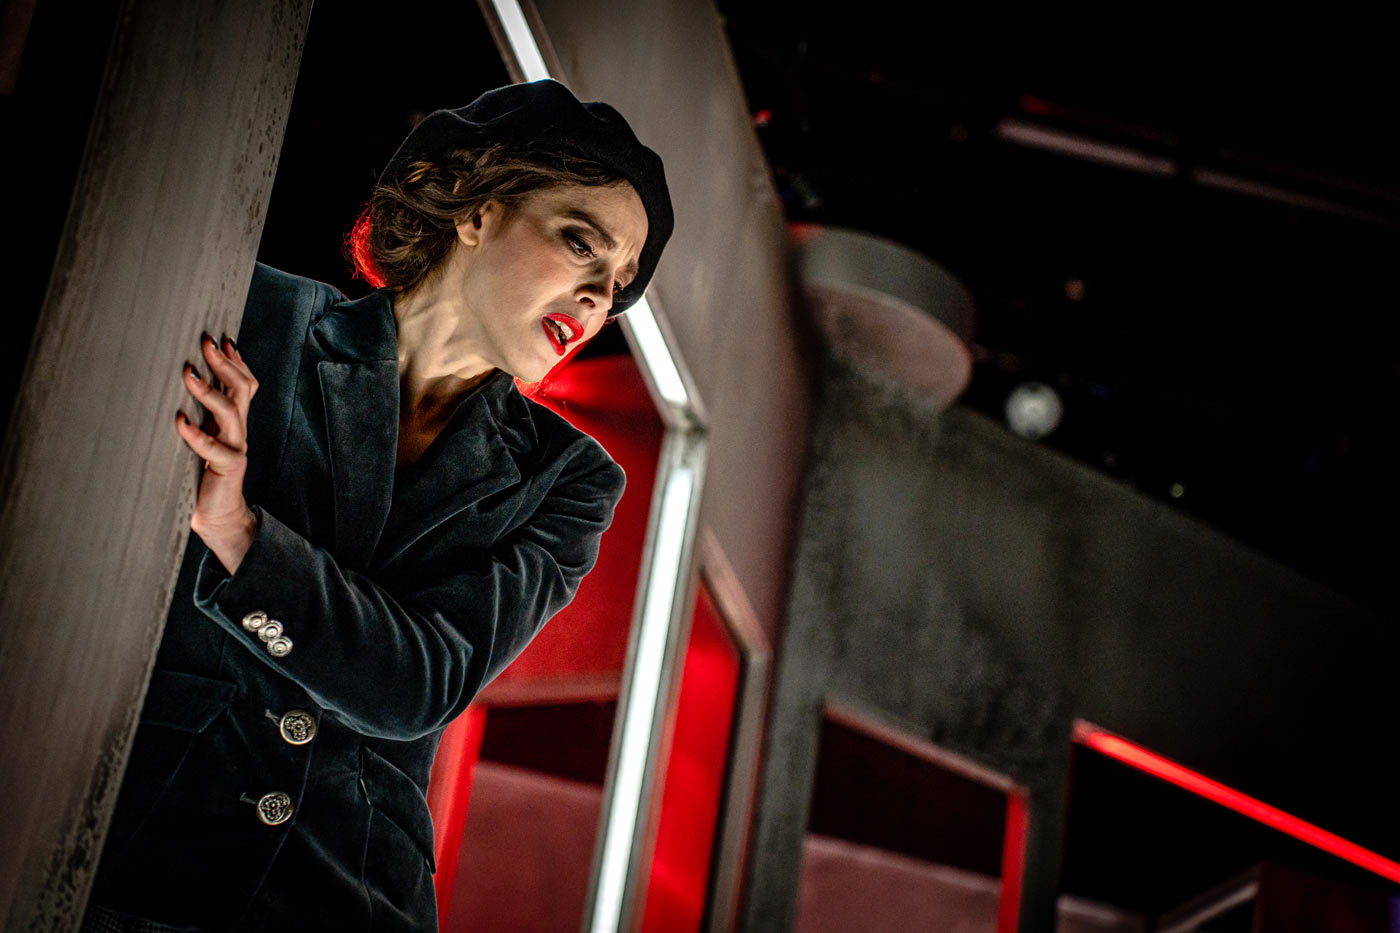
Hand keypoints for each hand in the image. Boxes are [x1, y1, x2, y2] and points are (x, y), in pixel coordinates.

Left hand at [176, 333, 259, 572]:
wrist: (219, 514)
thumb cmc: (206, 474)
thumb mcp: (208, 436)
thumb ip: (206, 414)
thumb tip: (188, 384)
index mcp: (235, 422)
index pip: (245, 384)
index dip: (237, 361)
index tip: (223, 339)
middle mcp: (239, 431)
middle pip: (241, 390)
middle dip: (224, 364)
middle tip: (206, 343)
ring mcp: (236, 449)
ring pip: (230, 413)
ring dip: (210, 391)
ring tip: (190, 374)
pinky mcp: (227, 468)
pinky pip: (213, 449)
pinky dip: (196, 434)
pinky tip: (180, 422)